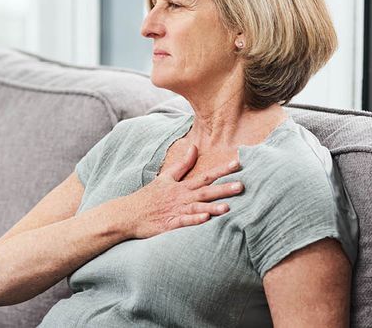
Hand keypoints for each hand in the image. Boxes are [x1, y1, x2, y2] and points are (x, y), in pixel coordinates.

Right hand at [117, 144, 242, 238]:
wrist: (129, 213)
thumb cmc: (149, 196)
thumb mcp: (165, 177)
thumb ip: (182, 164)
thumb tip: (194, 147)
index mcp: (182, 186)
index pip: (205, 176)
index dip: (222, 170)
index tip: (238, 163)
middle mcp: (182, 197)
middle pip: (205, 191)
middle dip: (224, 189)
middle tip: (242, 185)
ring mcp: (176, 211)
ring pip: (197, 207)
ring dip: (212, 207)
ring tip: (228, 207)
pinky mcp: (170, 224)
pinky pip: (184, 222)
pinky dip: (194, 220)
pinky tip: (205, 219)